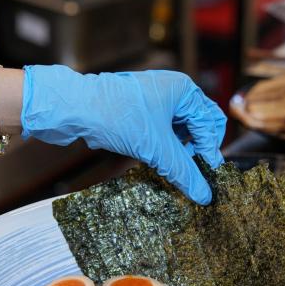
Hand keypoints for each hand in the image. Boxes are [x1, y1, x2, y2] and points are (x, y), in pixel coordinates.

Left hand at [20, 65, 225, 204]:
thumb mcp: (156, 148)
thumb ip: (184, 172)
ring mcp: (153, 100)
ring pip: (177, 130)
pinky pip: (159, 132)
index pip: (210, 123)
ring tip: (172, 170)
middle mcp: (171, 91)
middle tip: (190, 174)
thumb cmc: (117, 116)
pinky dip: (162, 148)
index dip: (209, 151)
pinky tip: (156, 162)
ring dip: (178, 151)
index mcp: (183, 90)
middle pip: (196, 126)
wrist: (75, 108)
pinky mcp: (136, 112)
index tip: (206, 177)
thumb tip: (204, 195)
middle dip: (195, 150)